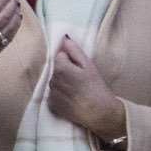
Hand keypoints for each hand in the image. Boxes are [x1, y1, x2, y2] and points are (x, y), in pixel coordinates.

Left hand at [42, 31, 127, 145]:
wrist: (100, 113)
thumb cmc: (96, 88)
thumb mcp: (88, 65)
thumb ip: (74, 50)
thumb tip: (64, 37)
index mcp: (61, 68)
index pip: (60, 56)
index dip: (71, 61)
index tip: (81, 70)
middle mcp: (53, 80)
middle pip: (56, 69)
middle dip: (66, 72)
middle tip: (80, 81)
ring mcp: (51, 93)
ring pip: (55, 81)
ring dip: (63, 83)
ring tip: (77, 90)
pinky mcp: (52, 105)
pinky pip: (54, 94)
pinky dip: (61, 95)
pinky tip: (72, 99)